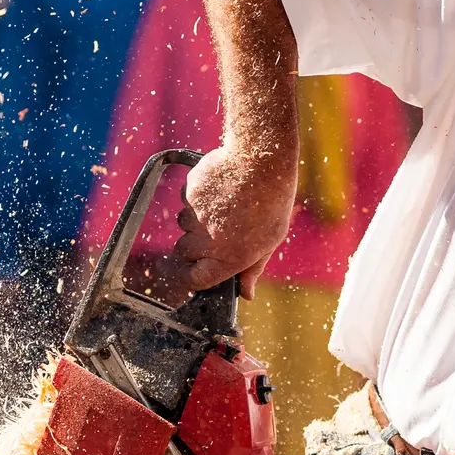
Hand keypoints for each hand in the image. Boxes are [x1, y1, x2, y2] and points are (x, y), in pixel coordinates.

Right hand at [174, 145, 295, 298]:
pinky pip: (185, 200)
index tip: (198, 270)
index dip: (195, 277)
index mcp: (228, 258)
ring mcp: (195, 216)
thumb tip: (246, 294)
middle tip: (215, 232)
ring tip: (222, 206)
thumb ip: (252, 269)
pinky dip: (197, 197)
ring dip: (195, 220)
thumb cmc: (272, 202)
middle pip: (183, 253)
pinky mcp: (189, 193)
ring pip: (183, 224)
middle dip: (193, 247)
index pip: (195, 280)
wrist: (261, 160)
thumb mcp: (270, 241)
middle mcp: (207, 241)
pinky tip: (219, 188)